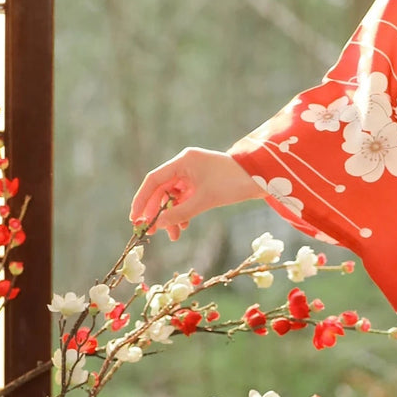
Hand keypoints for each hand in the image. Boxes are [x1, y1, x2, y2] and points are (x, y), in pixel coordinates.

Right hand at [129, 148, 264, 239]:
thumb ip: (179, 213)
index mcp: (184, 161)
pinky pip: (185, 199)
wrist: (262, 178)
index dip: (141, 199)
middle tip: (150, 232)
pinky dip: (183, 213)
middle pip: (162, 190)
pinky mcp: (202, 183)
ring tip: (173, 236)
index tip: (135, 218)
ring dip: (171, 216)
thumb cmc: (233, 183)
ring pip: (174, 197)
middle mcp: (186, 165)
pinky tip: (183, 228)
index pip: (154, 179)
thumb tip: (157, 225)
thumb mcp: (204, 200)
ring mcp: (194, 174)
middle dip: (157, 212)